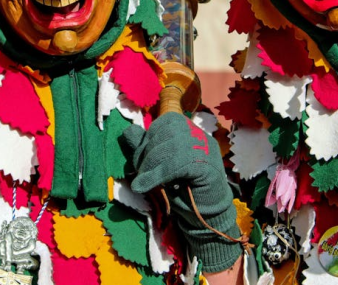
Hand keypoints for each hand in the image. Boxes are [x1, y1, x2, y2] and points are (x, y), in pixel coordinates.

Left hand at [122, 112, 242, 272]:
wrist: (204, 217)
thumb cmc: (182, 189)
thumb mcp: (158, 165)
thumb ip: (144, 148)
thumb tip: (128, 130)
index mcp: (191, 131)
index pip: (169, 120)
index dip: (150, 136)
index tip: (140, 159)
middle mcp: (201, 136)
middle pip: (171, 130)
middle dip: (149, 151)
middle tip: (140, 172)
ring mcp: (208, 150)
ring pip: (175, 146)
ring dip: (152, 164)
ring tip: (143, 181)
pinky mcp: (209, 167)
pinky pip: (180, 164)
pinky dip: (158, 174)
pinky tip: (146, 186)